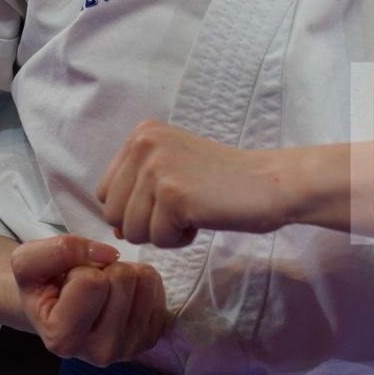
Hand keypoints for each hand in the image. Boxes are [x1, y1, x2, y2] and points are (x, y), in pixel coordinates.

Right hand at [11, 235, 167, 365]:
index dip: (80, 268)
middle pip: (122, 278)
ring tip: (103, 288)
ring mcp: (129, 348)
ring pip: (144, 280)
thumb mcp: (28, 259)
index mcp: (63, 339)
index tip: (68, 282)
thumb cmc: (42, 284)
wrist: (54, 306)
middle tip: (87, 283)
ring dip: (123, 271)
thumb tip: (110, 254)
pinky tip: (120, 295)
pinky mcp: (149, 338)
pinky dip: (139, 280)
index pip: (92, 281)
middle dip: (104, 269)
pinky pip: (157, 286)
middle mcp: (99, 352)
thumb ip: (59, 249)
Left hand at [96, 118, 297, 246]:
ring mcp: (157, 167)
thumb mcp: (171, 172)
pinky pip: (157, 240)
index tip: (170, 198)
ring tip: (194, 210)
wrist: (267, 184)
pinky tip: (202, 217)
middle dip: (146, 223)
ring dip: (163, 232)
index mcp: (141, 133)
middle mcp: (144, 143)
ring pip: (132, 231)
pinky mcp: (173, 194)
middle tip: (184, 206)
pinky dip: (180, 240)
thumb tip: (113, 228)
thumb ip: (136, 191)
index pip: (106, 192)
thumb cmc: (221, 183)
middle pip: (113, 214)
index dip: (135, 208)